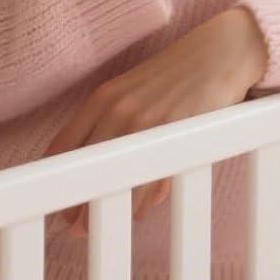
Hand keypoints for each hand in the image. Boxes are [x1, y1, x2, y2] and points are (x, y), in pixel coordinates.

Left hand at [42, 7, 269, 234]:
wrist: (220, 52)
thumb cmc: (176, 75)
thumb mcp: (134, 92)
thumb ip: (116, 127)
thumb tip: (108, 174)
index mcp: (102, 98)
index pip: (64, 146)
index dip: (59, 179)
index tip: (60, 201)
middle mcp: (118, 110)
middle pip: (86, 167)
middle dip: (78, 202)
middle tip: (77, 227)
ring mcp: (145, 122)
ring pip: (116, 177)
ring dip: (107, 208)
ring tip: (103, 226)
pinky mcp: (173, 133)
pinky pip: (151, 177)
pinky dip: (143, 200)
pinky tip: (140, 210)